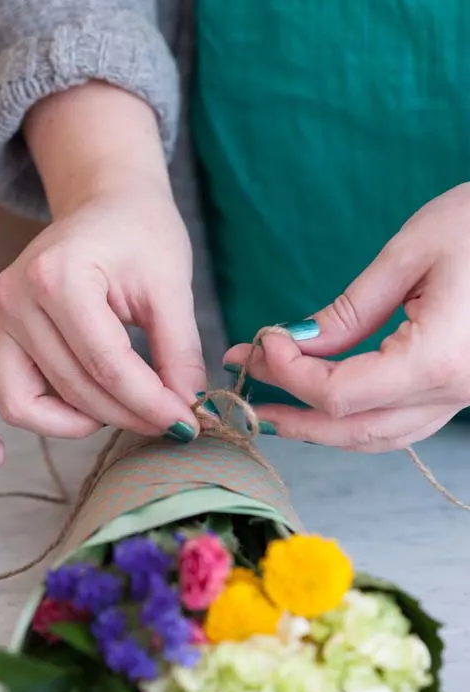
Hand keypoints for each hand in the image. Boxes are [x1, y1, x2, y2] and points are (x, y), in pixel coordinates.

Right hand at [0, 184, 203, 465]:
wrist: (106, 201)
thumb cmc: (141, 232)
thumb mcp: (171, 284)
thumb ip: (178, 351)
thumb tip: (185, 411)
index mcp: (58, 277)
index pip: (107, 365)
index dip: (151, 403)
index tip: (187, 423)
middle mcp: (16, 300)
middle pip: (71, 388)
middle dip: (127, 415)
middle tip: (171, 422)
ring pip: (21, 402)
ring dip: (71, 424)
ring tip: (117, 415)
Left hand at [225, 184, 469, 451]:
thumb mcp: (410, 255)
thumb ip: (349, 311)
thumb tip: (296, 343)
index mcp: (438, 361)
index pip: (339, 393)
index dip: (290, 374)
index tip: (261, 342)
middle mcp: (454, 393)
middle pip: (353, 430)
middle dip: (292, 416)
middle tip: (244, 393)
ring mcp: (463, 397)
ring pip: (379, 436)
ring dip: (322, 428)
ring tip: (275, 406)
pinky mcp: (463, 388)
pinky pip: (403, 422)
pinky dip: (358, 419)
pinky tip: (327, 403)